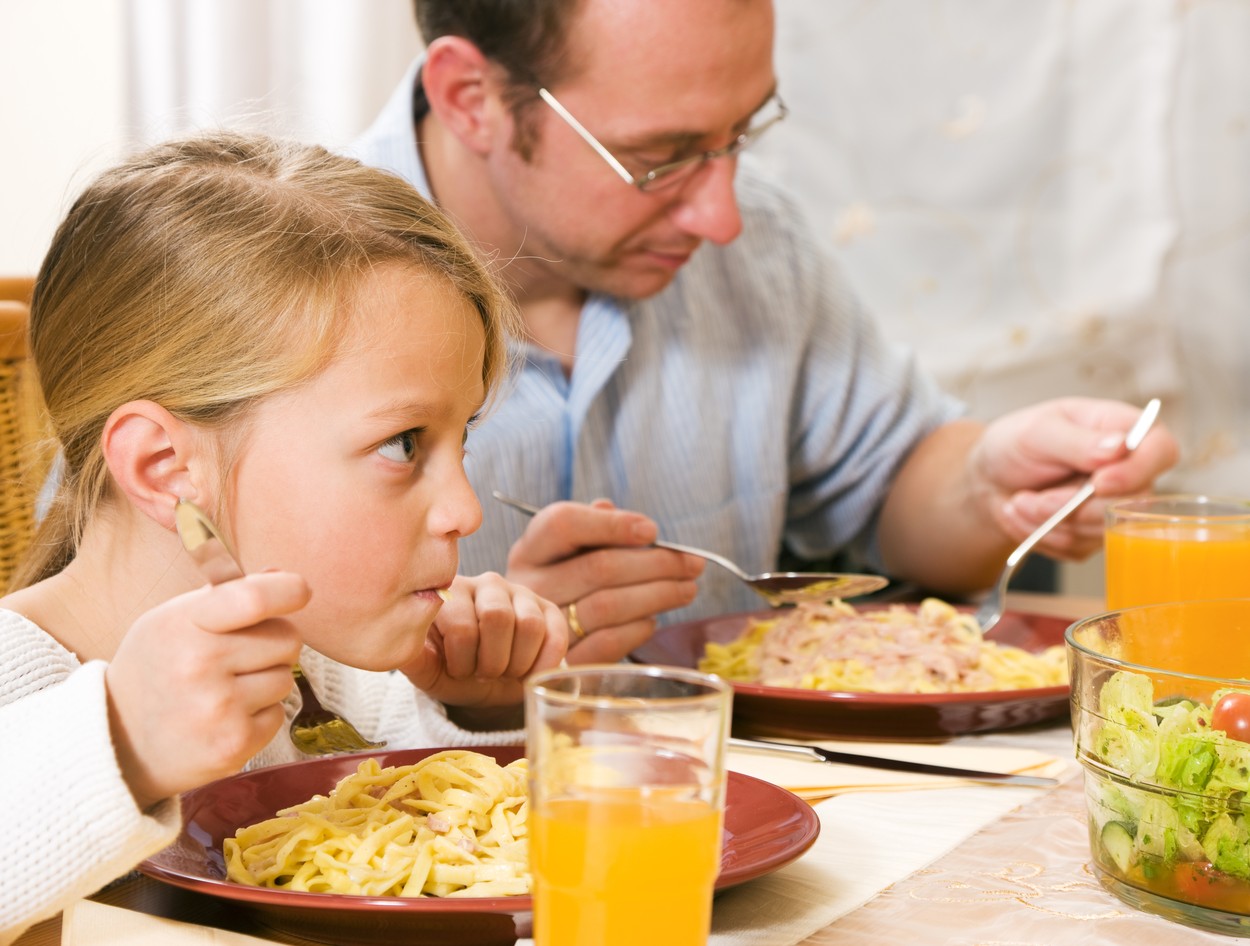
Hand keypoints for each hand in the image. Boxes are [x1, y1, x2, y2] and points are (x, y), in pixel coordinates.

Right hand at [104, 572, 308, 809]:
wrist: (119, 743)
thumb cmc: (157, 670)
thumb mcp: (174, 620)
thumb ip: (228, 596)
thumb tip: (282, 577)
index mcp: (185, 623)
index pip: (254, 597)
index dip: (288, 590)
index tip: (297, 592)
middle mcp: (199, 663)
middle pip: (287, 638)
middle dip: (274, 645)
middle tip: (240, 657)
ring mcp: (218, 707)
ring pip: (286, 678)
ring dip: (266, 683)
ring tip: (224, 690)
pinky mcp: (234, 744)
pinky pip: (279, 714)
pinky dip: (260, 716)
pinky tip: (225, 717)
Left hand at [399, 572, 565, 722]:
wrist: (482, 684)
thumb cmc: (450, 672)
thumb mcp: (426, 669)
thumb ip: (412, 655)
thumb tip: (396, 642)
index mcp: (450, 593)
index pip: (462, 625)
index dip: (463, 660)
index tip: (458, 672)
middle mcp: (484, 584)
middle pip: (498, 618)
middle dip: (491, 661)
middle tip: (484, 674)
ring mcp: (519, 593)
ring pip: (529, 625)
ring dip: (517, 663)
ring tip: (504, 672)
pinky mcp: (547, 608)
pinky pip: (555, 632)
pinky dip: (545, 662)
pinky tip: (530, 673)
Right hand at [503, 499, 703, 661]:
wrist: (532, 642)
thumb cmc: (567, 584)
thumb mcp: (571, 552)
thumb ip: (601, 530)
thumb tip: (643, 530)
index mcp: (530, 550)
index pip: (563, 523)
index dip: (612, 524)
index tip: (653, 530)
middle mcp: (530, 587)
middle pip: (597, 567)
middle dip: (656, 564)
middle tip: (693, 564)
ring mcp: (543, 627)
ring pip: (608, 606)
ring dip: (658, 595)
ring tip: (687, 589)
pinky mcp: (561, 663)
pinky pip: (607, 643)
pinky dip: (638, 629)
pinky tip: (653, 619)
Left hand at [971, 397, 1179, 559]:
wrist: (990, 478)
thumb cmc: (1016, 443)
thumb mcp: (1038, 432)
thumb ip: (1077, 441)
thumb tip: (1120, 447)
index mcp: (1124, 430)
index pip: (1160, 451)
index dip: (1137, 471)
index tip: (1098, 483)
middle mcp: (1129, 470)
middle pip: (1130, 503)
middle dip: (1070, 506)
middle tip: (1029, 498)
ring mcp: (1115, 507)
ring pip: (1100, 531)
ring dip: (1049, 522)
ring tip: (1020, 500)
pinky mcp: (1093, 535)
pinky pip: (1077, 548)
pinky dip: (1042, 535)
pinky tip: (1025, 514)